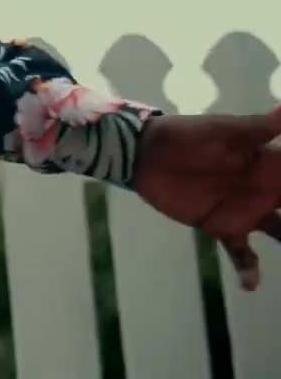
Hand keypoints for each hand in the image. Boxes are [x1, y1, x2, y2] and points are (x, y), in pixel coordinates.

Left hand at [131, 105, 280, 291]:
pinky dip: (249, 269)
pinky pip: (242, 253)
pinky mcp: (222, 227)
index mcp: (271, 163)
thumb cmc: (187, 135)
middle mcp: (266, 190)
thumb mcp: (225, 131)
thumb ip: (263, 127)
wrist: (145, 154)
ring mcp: (246, 211)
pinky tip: (251, 285)